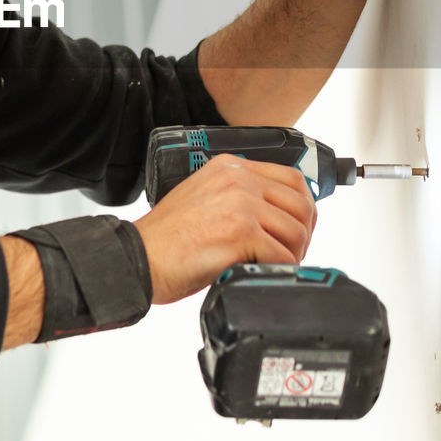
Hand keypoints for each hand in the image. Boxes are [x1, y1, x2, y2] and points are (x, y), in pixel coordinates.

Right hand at [133, 157, 316, 304]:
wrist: (138, 258)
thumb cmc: (166, 239)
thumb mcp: (204, 198)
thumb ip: (238, 197)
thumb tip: (275, 218)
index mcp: (230, 166)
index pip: (292, 179)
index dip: (302, 208)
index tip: (296, 229)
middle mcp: (238, 179)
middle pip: (301, 205)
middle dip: (302, 235)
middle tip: (289, 255)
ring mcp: (240, 204)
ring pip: (296, 232)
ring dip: (292, 255)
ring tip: (273, 266)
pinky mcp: (240, 232)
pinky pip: (283, 256)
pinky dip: (279, 271)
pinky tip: (262, 273)